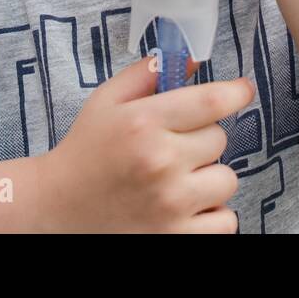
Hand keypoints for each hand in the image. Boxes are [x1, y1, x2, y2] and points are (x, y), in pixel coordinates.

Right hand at [34, 56, 253, 232]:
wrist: (56, 208)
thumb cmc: (85, 151)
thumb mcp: (106, 101)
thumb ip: (147, 74)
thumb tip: (190, 59)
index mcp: (143, 123)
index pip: (211, 101)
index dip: (236, 92)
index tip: (242, 90)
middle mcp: (160, 161)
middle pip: (220, 139)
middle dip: (202, 139)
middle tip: (174, 147)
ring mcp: (171, 203)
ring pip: (227, 179)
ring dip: (209, 177)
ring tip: (178, 179)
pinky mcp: (176, 237)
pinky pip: (226, 221)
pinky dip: (212, 214)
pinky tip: (186, 207)